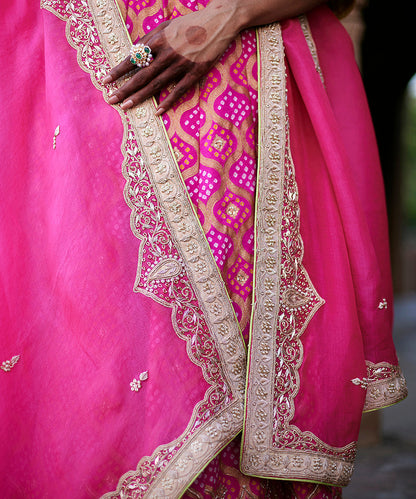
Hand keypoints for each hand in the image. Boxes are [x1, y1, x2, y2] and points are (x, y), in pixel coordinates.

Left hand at [103, 4, 241, 114]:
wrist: (219, 21)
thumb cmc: (190, 23)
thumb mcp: (166, 25)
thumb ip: (149, 39)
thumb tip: (133, 54)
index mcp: (158, 40)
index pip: (133, 58)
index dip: (118, 70)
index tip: (105, 81)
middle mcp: (167, 53)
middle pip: (141, 75)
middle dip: (124, 88)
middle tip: (110, 100)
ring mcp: (182, 64)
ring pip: (156, 84)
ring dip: (140, 97)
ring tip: (126, 107)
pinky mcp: (195, 72)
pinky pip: (179, 90)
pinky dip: (168, 102)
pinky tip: (157, 112)